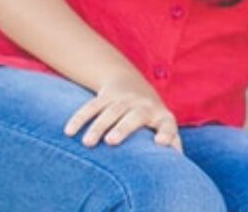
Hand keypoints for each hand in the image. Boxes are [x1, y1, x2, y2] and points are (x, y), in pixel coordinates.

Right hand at [63, 69, 180, 150]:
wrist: (130, 83)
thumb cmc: (150, 116)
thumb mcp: (162, 124)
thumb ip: (171, 142)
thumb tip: (178, 164)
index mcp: (161, 116)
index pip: (167, 124)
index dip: (166, 132)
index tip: (161, 142)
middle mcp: (144, 105)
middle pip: (135, 115)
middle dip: (124, 128)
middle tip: (112, 141)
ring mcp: (124, 99)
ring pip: (111, 111)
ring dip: (98, 126)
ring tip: (88, 143)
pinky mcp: (105, 96)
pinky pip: (91, 106)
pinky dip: (80, 118)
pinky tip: (69, 132)